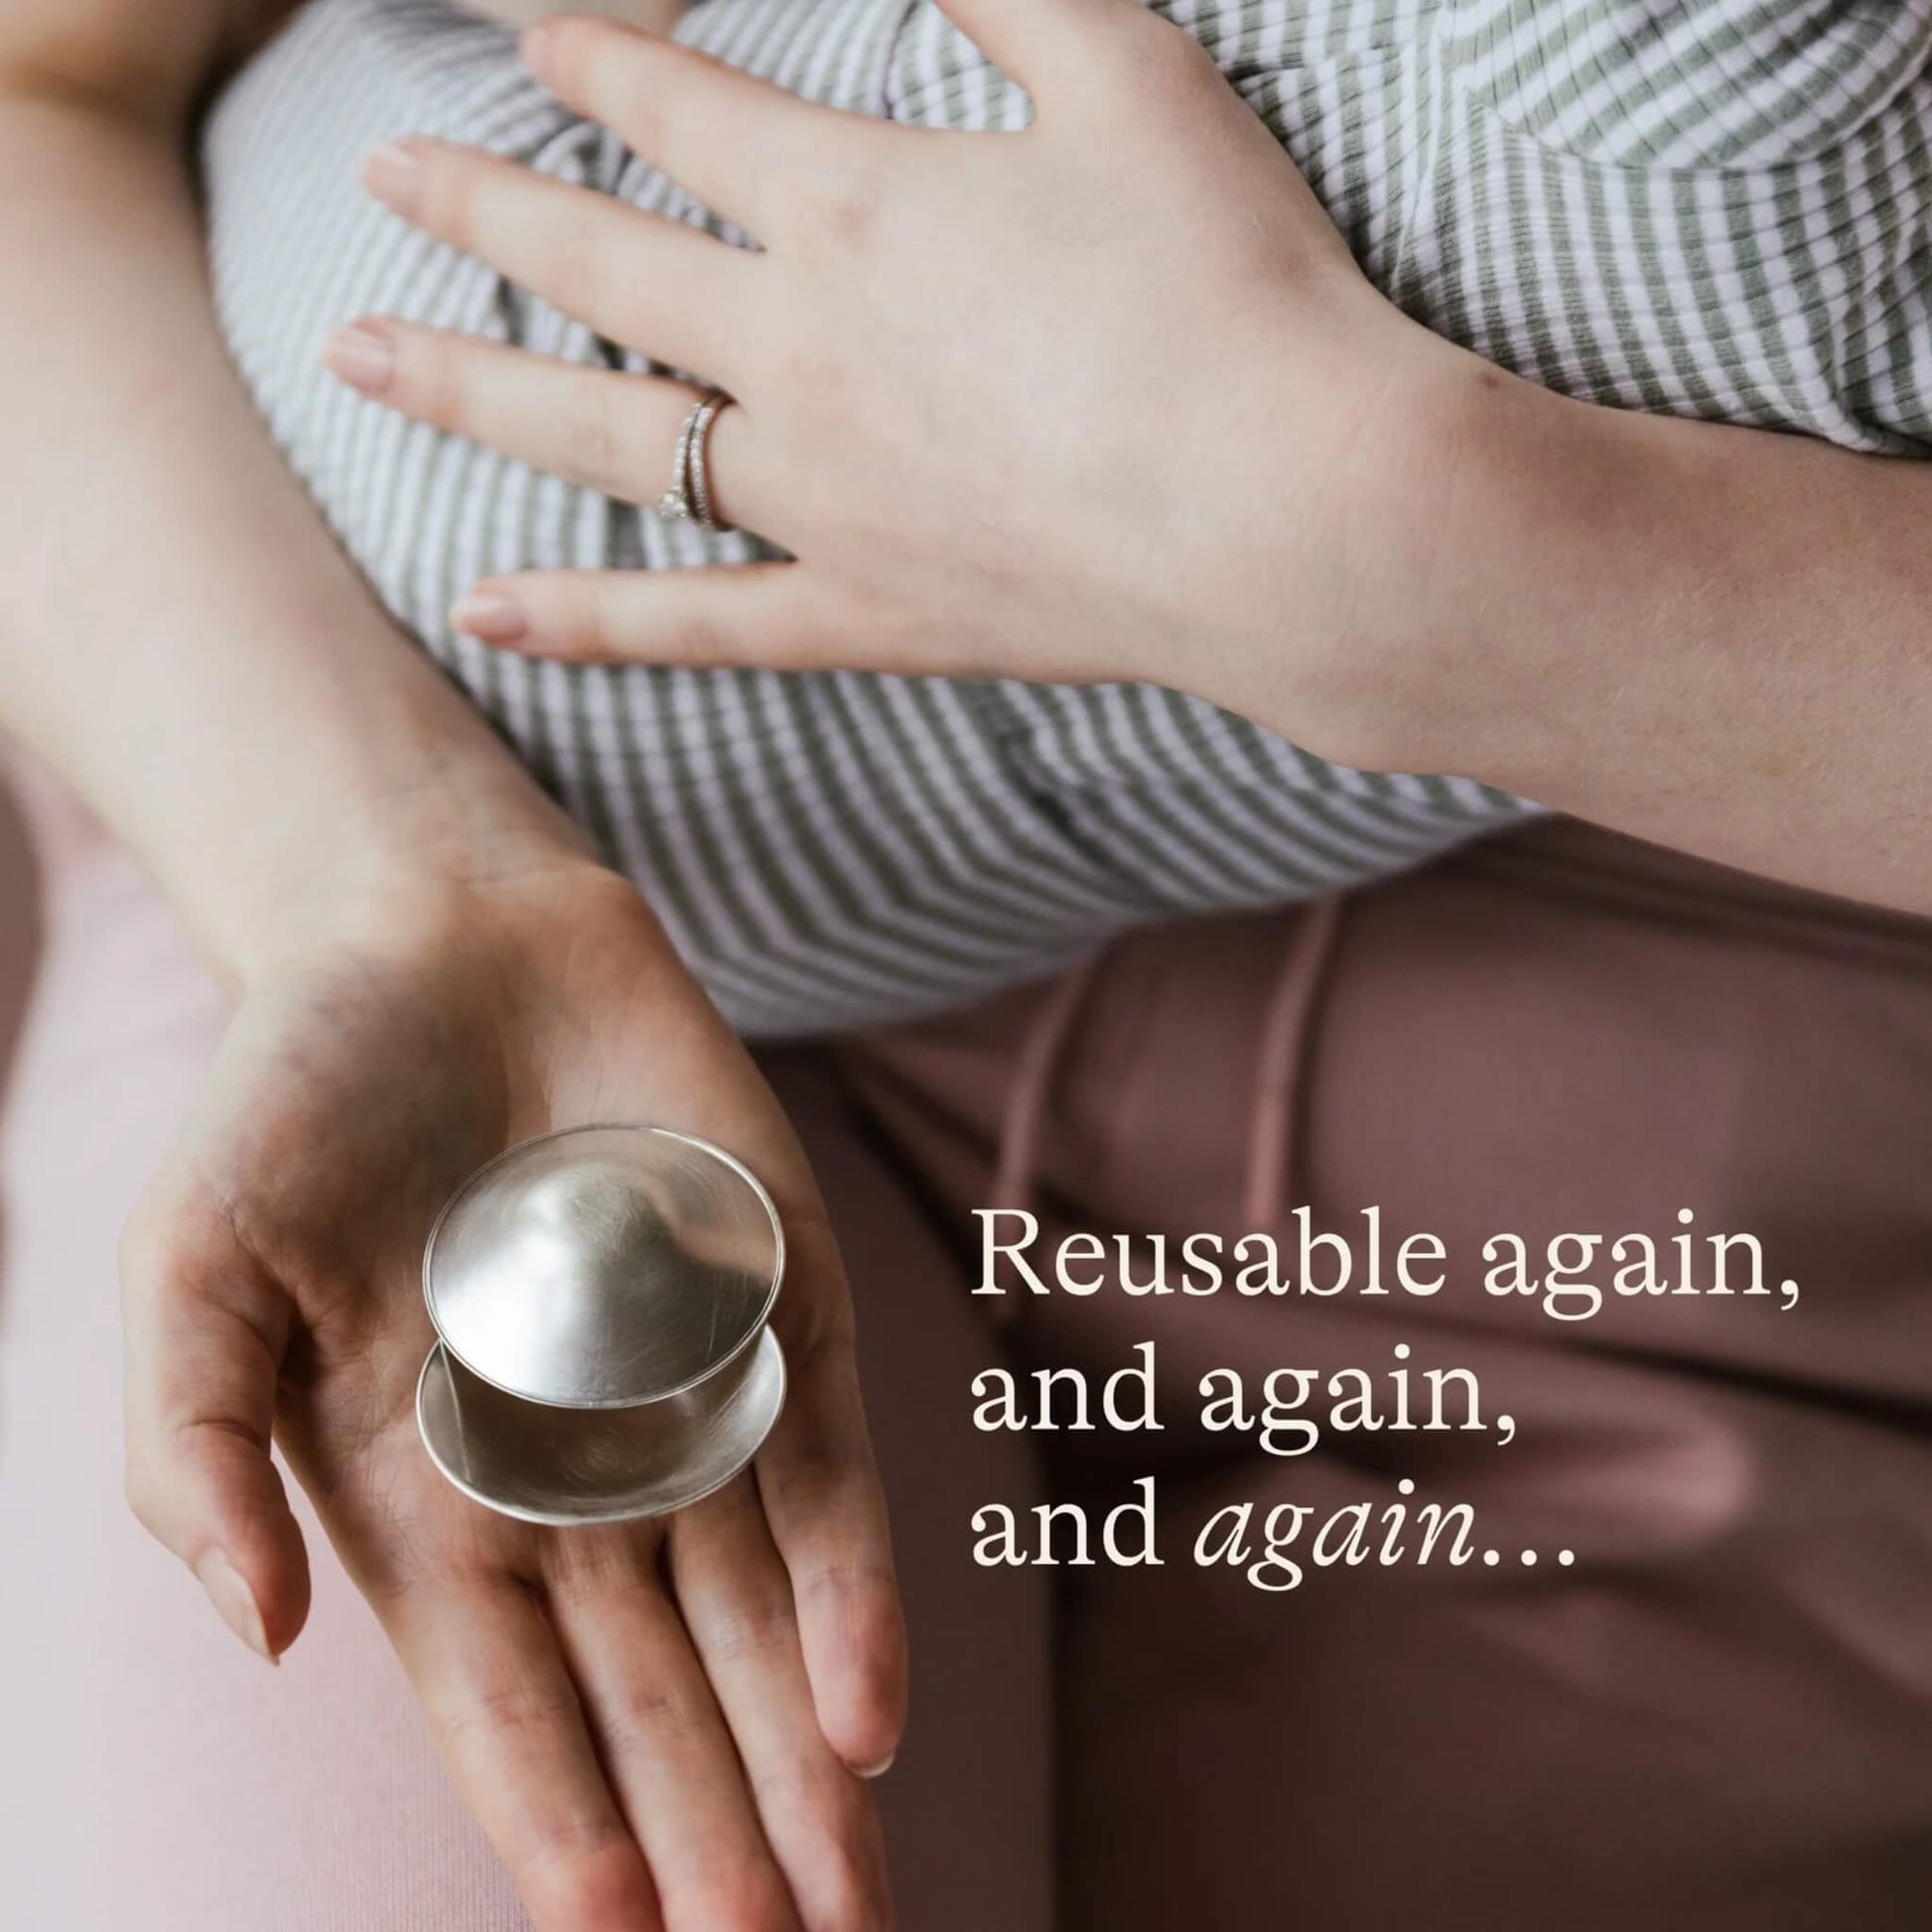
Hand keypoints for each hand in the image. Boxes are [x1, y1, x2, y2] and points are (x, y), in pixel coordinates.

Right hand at [119, 857, 902, 1931]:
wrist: (439, 940)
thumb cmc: (299, 1102)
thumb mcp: (188, 1271)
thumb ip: (195, 1456)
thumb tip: (268, 1640)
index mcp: (431, 1500)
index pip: (509, 1705)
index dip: (560, 1824)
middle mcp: (574, 1477)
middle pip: (659, 1696)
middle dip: (713, 1838)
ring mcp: (686, 1395)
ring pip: (762, 1618)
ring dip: (804, 1764)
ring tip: (844, 1904)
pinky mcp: (779, 1307)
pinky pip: (827, 1471)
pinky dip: (853, 1590)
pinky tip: (868, 1714)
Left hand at [324, 0, 1459, 773]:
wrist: (1293, 512)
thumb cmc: (1233, 285)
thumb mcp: (1129, 70)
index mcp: (850, 203)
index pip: (674, 107)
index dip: (590, 57)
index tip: (524, 42)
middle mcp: (797, 349)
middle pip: (593, 262)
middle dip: (474, 206)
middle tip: (378, 177)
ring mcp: (816, 494)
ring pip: (600, 434)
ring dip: (467, 390)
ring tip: (355, 359)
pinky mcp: (862, 611)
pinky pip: (694, 620)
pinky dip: (587, 619)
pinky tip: (487, 614)